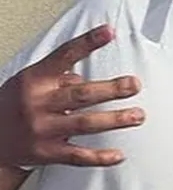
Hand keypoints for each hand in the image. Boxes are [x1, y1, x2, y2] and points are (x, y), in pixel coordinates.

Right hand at [0, 25, 143, 166]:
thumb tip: (90, 76)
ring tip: (138, 115)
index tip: (109, 32)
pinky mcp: (46, 153)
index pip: (65, 55)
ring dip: (115, 120)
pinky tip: (119, 155)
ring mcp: (42, 129)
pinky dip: (99, 157)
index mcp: (36, 79)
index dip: (88, 42)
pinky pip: (77, 156)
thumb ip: (61, 76)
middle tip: (134, 84)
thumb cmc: (16, 103)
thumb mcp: (31, 80)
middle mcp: (38, 103)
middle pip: (81, 94)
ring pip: (84, 123)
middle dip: (111, 89)